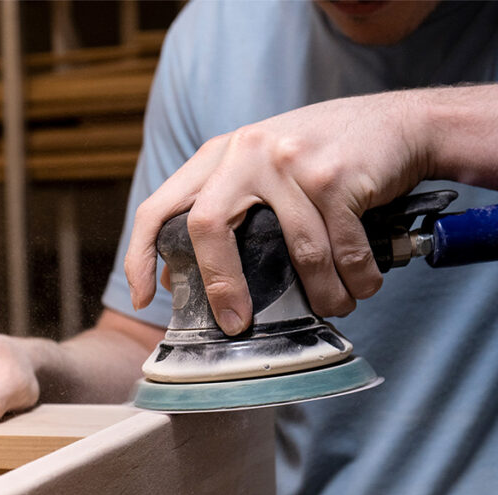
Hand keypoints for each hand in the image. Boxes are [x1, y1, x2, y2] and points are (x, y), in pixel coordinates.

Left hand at [124, 90, 430, 333]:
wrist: (403, 122)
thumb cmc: (325, 158)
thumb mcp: (261, 170)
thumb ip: (223, 209)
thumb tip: (177, 276)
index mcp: (218, 156)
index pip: (158, 207)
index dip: (140, 256)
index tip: (143, 300)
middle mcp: (245, 152)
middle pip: (208, 227)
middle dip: (220, 286)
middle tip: (236, 323)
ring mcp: (289, 160)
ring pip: (295, 251)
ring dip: (321, 293)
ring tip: (334, 306)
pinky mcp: (334, 174)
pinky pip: (341, 248)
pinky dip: (355, 277)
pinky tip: (362, 285)